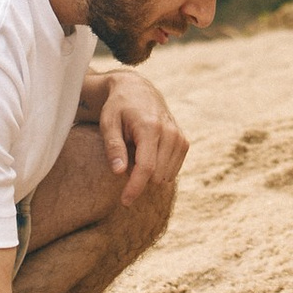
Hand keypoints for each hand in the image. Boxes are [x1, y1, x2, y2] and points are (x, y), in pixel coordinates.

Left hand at [95, 69, 187, 208]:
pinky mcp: (184, 142)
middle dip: (139, 178)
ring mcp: (180, 138)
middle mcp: (170, 132)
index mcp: (150, 127)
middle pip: (157, 175)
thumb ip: (113, 147)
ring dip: (150, 174)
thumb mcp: (108, 123)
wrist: (138, 90)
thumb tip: (119, 173)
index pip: (146, 167)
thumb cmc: (118, 107)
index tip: (125, 201)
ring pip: (167, 176)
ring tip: (136, 153)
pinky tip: (148, 155)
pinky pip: (173, 170)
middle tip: (125, 160)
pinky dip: (159, 169)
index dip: (135, 187)